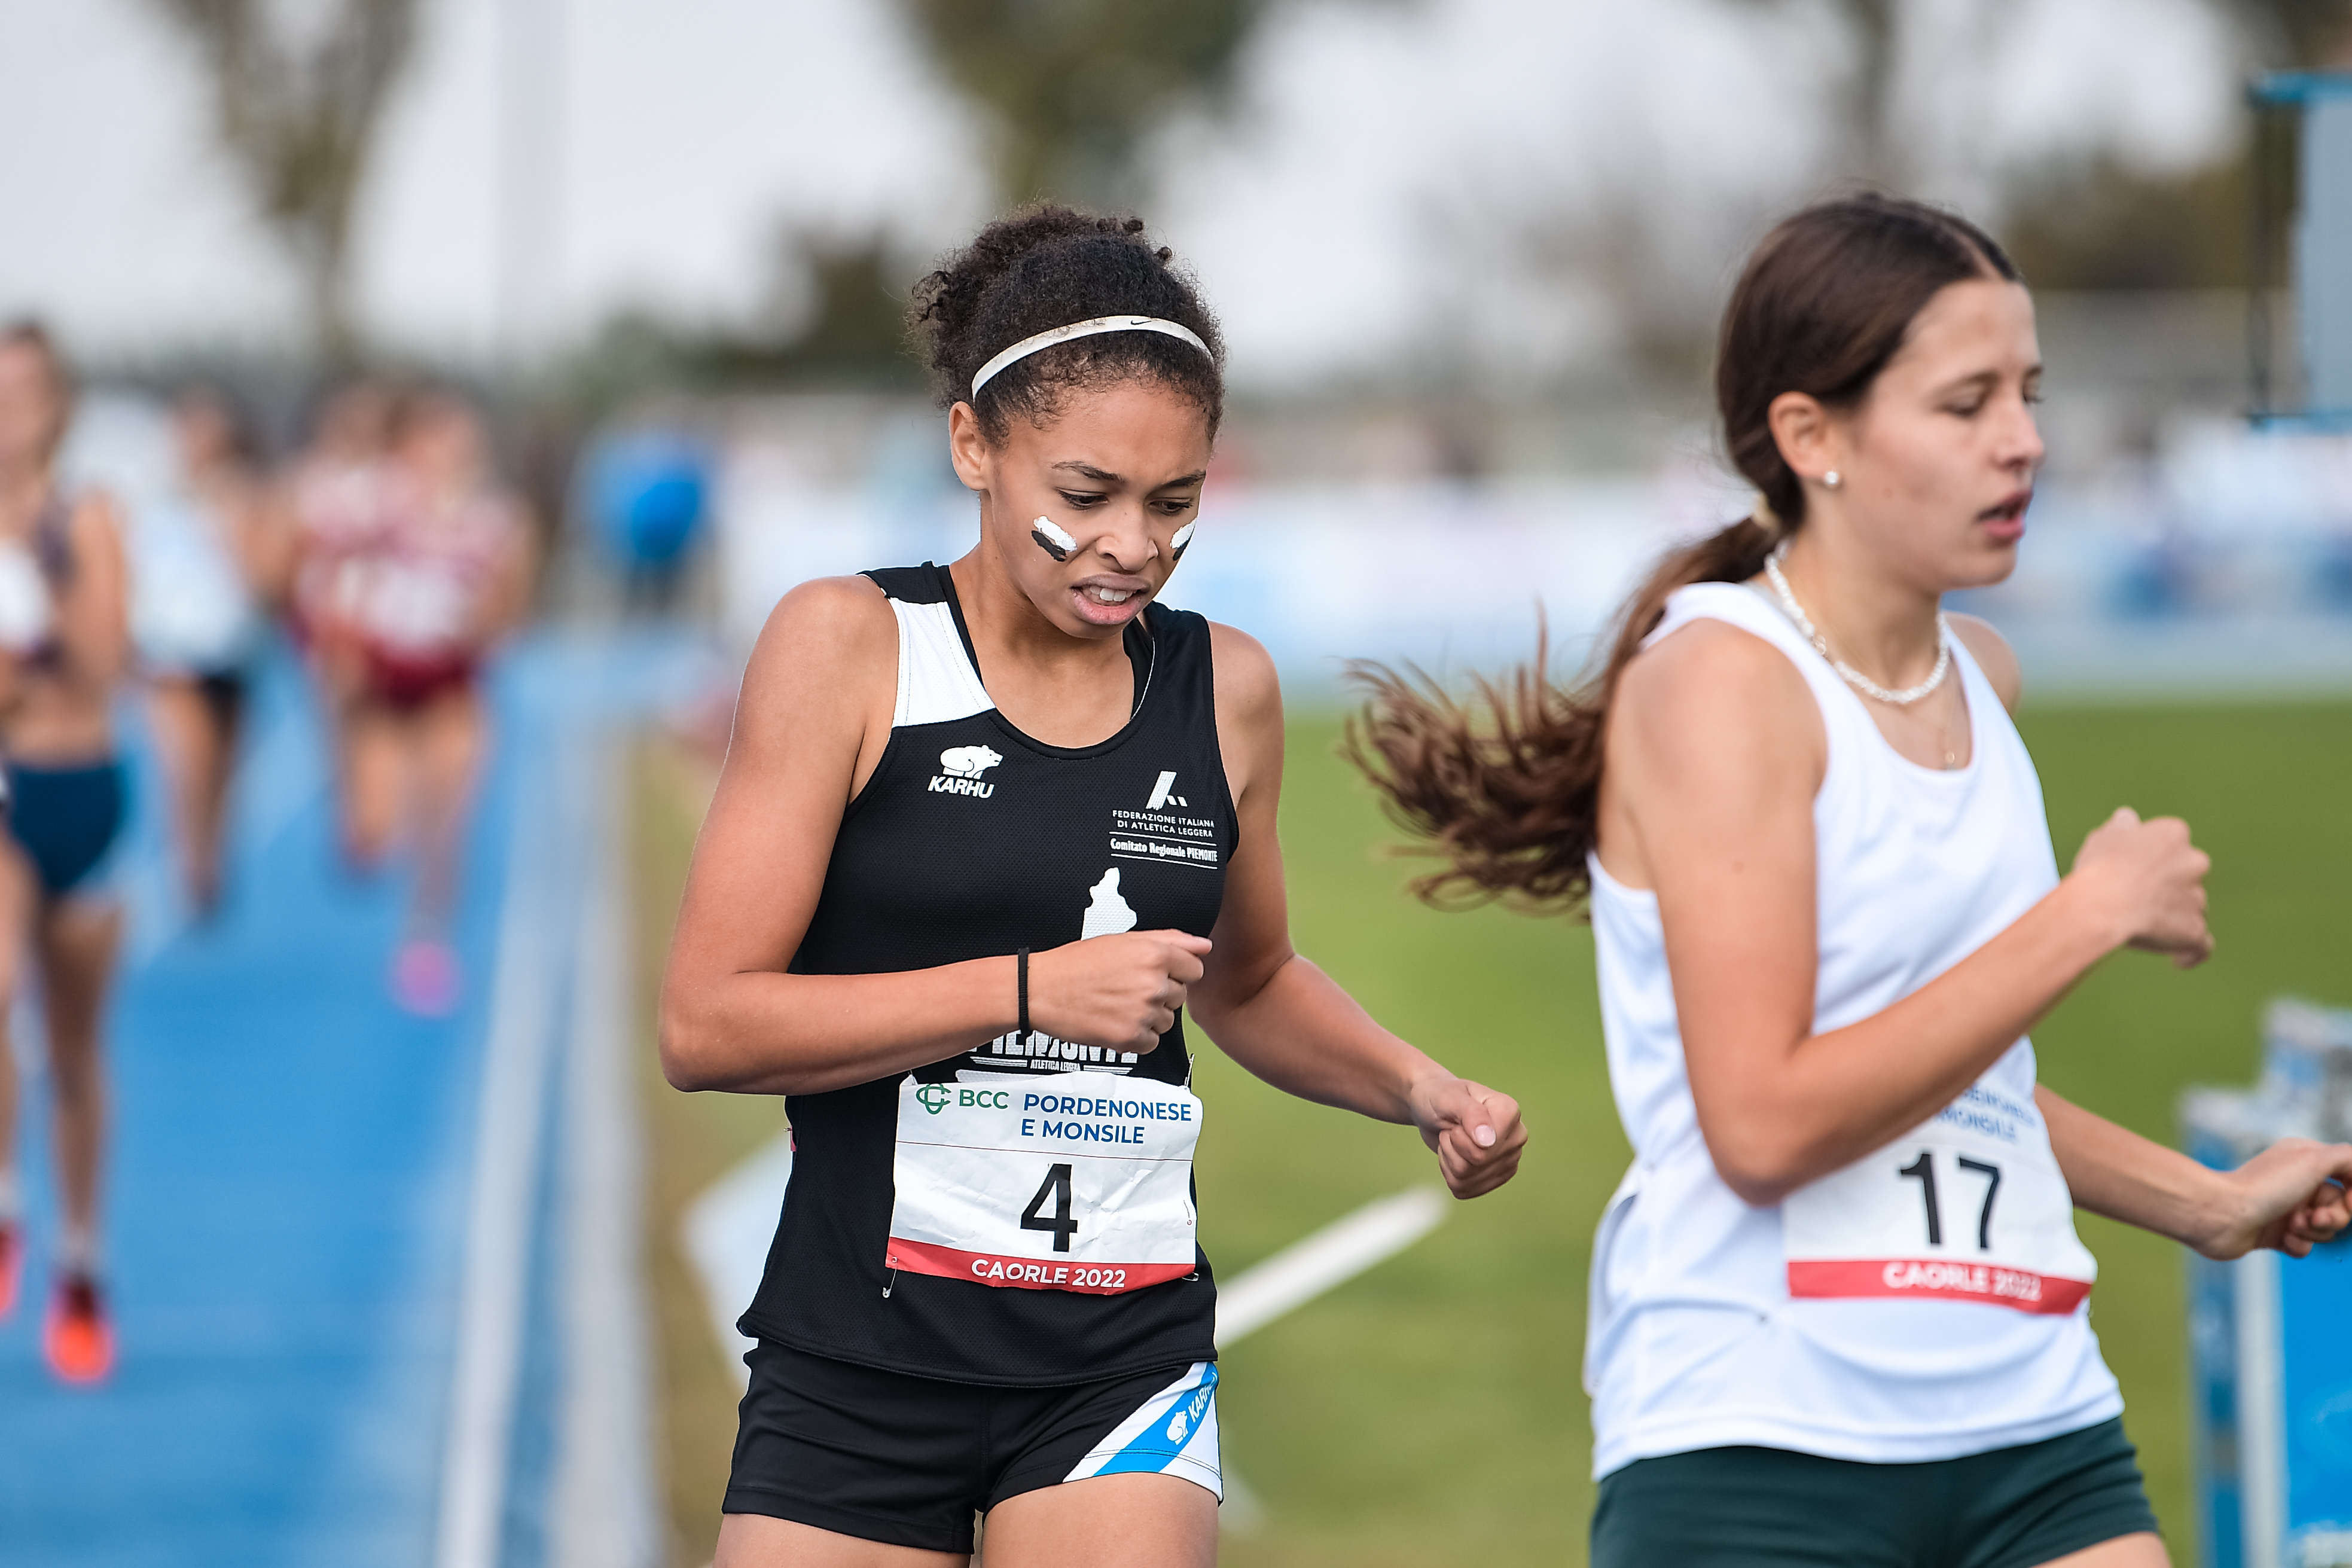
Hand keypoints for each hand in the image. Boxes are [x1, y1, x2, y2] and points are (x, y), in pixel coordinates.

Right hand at [1028, 930, 1212, 1055]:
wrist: (1040, 990)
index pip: (1195, 970)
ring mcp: (1143, 1013)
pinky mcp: (1130, 1038)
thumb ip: (1170, 940)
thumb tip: (1205, 946)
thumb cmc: (1078, 963)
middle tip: (1127, 989)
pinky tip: (1114, 1023)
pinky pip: (1152, 1042)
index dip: (1176, 973)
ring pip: (1167, 1021)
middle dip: (1161, 994)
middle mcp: (1153, 983)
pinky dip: (1137, 1038)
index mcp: (1154, 954)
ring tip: (1118, 1006)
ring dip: (1149, 1017)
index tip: (1154, 975)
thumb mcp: (1123, 941)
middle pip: (1180, 996)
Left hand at [1407, 1075, 1526, 1198]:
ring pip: (1469, 1180)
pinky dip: (1450, 1175)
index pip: (1484, 1149)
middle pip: (1477, 1165)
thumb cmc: (1440, 1097)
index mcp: (1510, 1112)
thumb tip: (1487, 1141)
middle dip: (1452, 1149)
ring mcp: (1509, 1159)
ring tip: (1451, 1141)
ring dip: (1448, 1161)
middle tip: (1451, 1130)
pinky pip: (1466, 1190)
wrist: (1432, 1109)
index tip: (1456, 1122)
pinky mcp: (1498, 1177)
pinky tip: (1453, 1156)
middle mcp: (1516, 1136)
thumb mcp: (1447, 1097)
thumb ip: (1470, 1114)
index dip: (1458, 1139)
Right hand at [2068, 807, 2212, 967]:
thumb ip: (2121, 827)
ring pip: (2191, 908)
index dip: (2151, 859)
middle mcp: (2194, 862)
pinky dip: (2190, 952)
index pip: (2170, 844)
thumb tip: (2127, 818)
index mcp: (2173, 834)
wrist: (2104, 904)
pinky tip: (2179, 960)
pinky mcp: (2194, 930)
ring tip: (2142, 930)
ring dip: (2172, 918)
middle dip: (2168, 887)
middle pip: (2185, 876)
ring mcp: (2197, 898)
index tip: (2133, 870)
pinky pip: (2200, 945)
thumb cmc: (2100, 868)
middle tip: (2137, 899)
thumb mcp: (2103, 836)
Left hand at [2195, 1137, 2351, 1259]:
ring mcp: (2285, 1208)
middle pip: (2340, 1207)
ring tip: (2291, 1226)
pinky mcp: (2274, 1233)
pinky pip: (2304, 1246)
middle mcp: (2296, 1182)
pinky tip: (2283, 1239)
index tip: (2349, 1203)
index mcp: (2305, 1159)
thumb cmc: (2264, 1187)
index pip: (2348, 1177)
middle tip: (2313, 1218)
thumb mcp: (2313, 1160)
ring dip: (2313, 1232)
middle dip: (2333, 1217)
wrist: (2220, 1216)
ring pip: (2324, 1229)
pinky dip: (2299, 1245)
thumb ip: (2347, 1158)